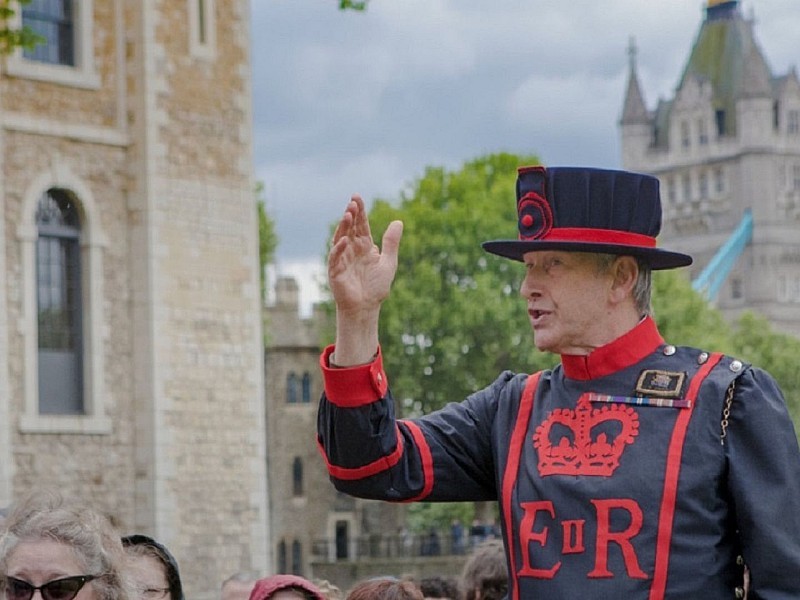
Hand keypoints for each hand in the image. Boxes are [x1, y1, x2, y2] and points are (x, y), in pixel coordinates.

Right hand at [328, 194, 402, 315]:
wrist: (366, 308)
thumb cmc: (376, 287)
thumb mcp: (388, 262)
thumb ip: (391, 243)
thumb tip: (398, 221)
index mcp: (364, 246)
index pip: (361, 225)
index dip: (360, 211)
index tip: (357, 197)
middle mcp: (352, 249)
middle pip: (350, 228)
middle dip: (351, 215)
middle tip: (352, 202)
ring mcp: (342, 259)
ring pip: (340, 238)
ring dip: (343, 227)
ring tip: (348, 214)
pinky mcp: (335, 271)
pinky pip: (335, 257)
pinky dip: (339, 248)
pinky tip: (345, 240)